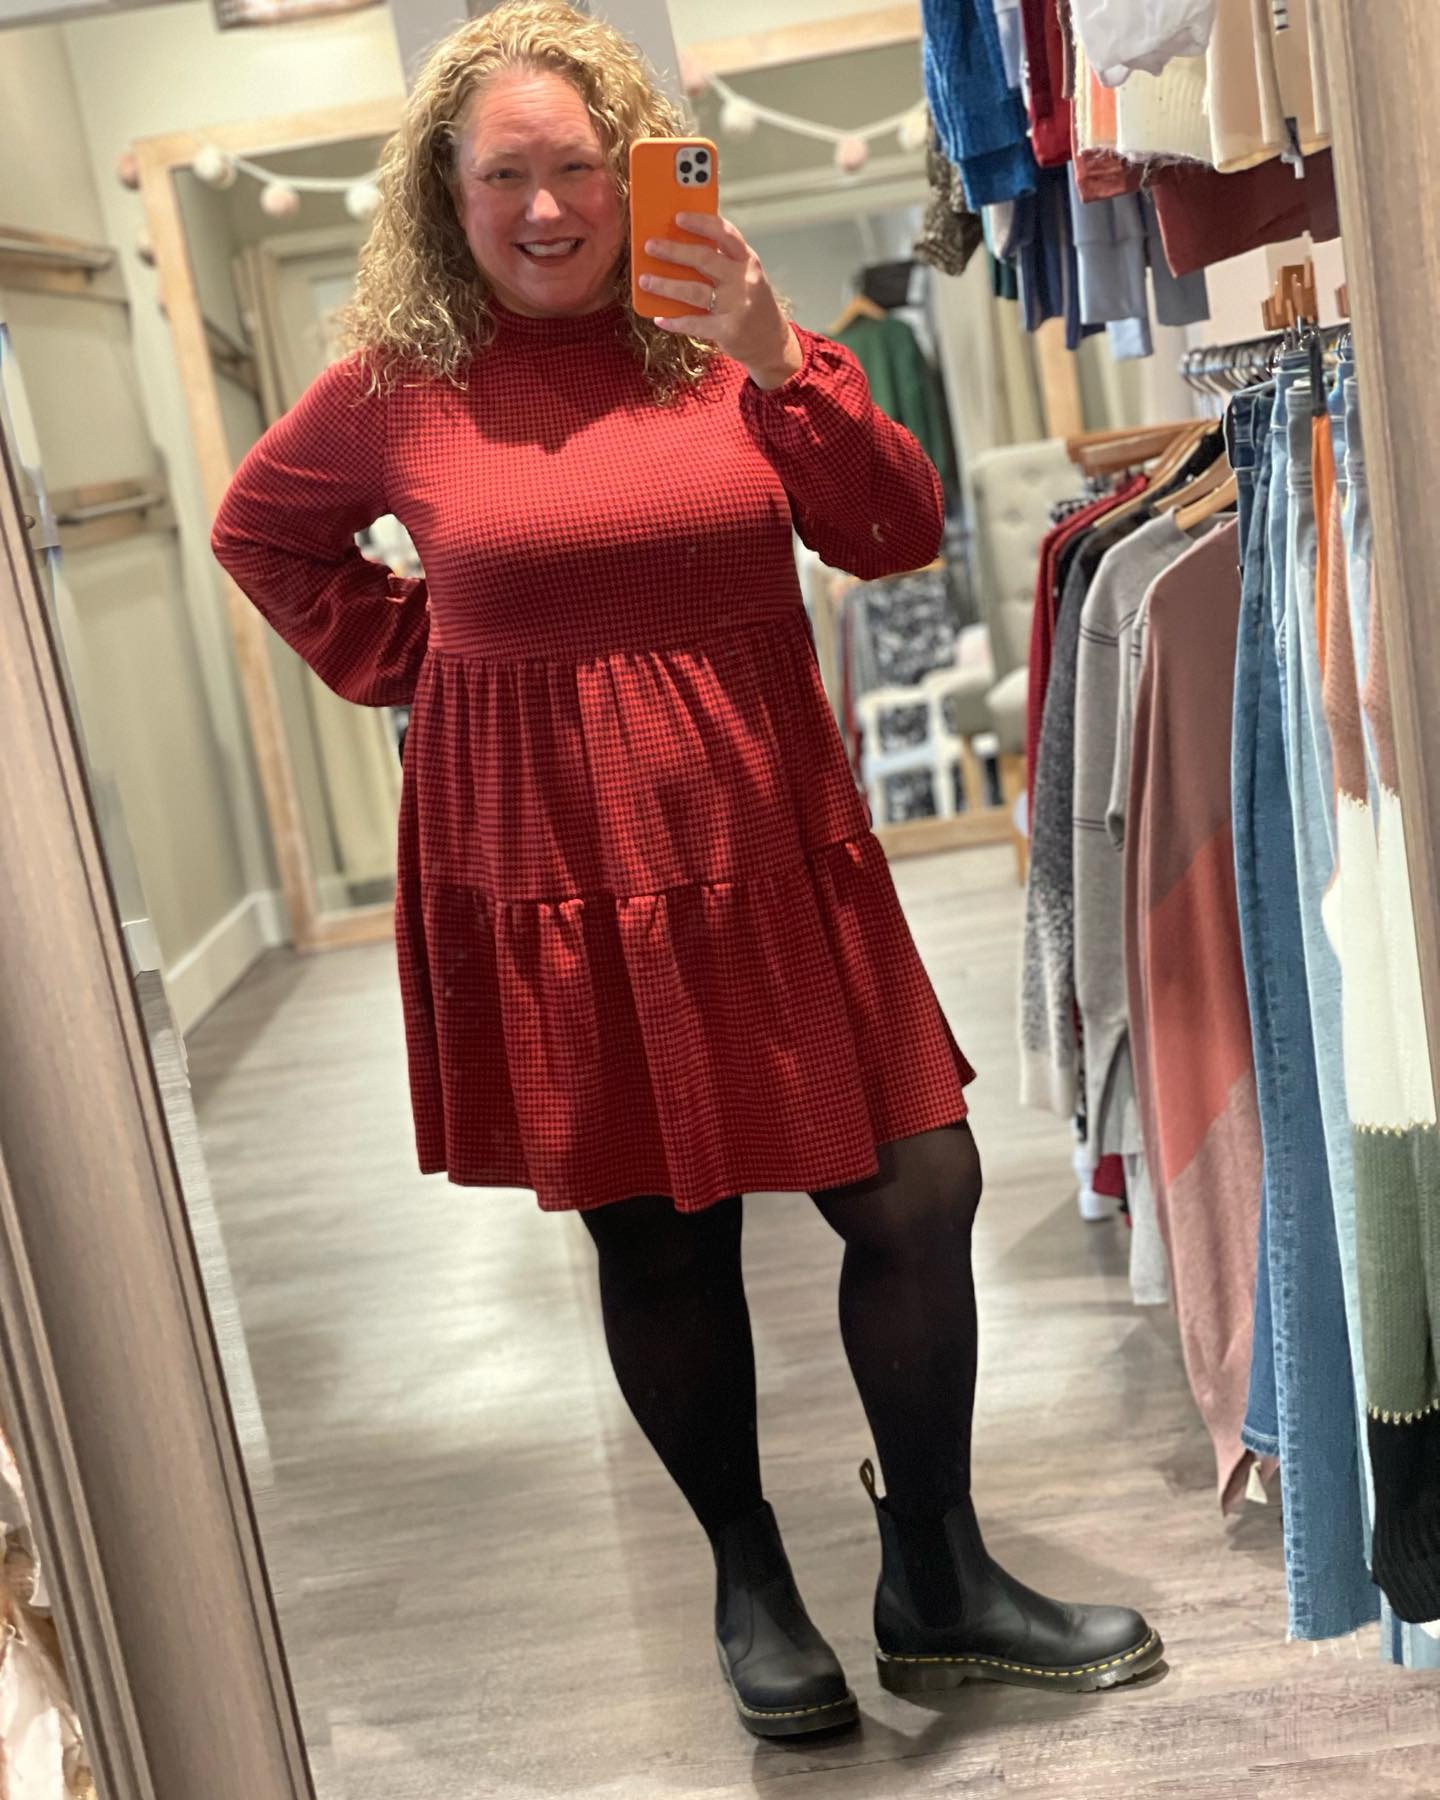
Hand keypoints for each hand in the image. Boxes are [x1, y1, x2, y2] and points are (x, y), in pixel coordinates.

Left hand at [638, 211, 803, 388]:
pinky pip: (695, 323)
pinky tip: (659, 318)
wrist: (772, 343)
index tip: (677, 217)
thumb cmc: (752, 304)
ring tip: (645, 280)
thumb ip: (722, 260)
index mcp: (748, 260)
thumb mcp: (745, 276)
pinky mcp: (728, 330)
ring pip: (694, 291)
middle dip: (674, 251)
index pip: (725, 233)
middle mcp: (744, 279)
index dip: (701, 223)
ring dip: (666, 285)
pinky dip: (675, 321)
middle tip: (650, 246)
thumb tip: (680, 245)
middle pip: (704, 259)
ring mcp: (737, 306)